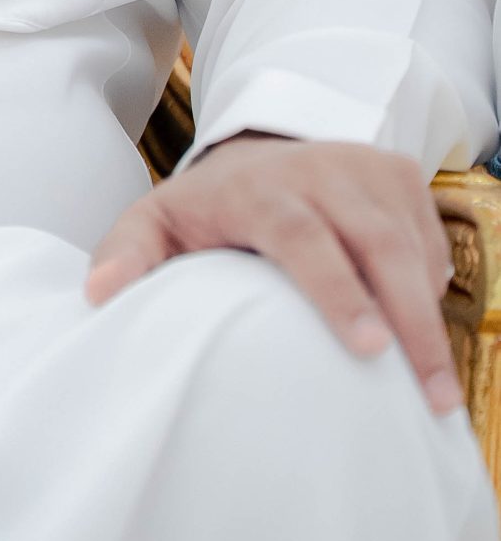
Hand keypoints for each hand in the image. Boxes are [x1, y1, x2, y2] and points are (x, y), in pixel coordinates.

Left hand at [83, 130, 463, 414]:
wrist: (256, 145)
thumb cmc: (208, 203)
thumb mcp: (159, 219)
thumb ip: (128, 253)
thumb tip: (99, 293)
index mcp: (259, 188)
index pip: (304, 236)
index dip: (338, 290)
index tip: (368, 347)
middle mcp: (319, 170)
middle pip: (375, 243)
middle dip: (408, 318)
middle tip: (429, 395)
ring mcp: (366, 169)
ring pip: (411, 243)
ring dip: (430, 318)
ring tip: (440, 394)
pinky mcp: (400, 174)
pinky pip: (429, 237)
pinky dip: (434, 287)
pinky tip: (429, 336)